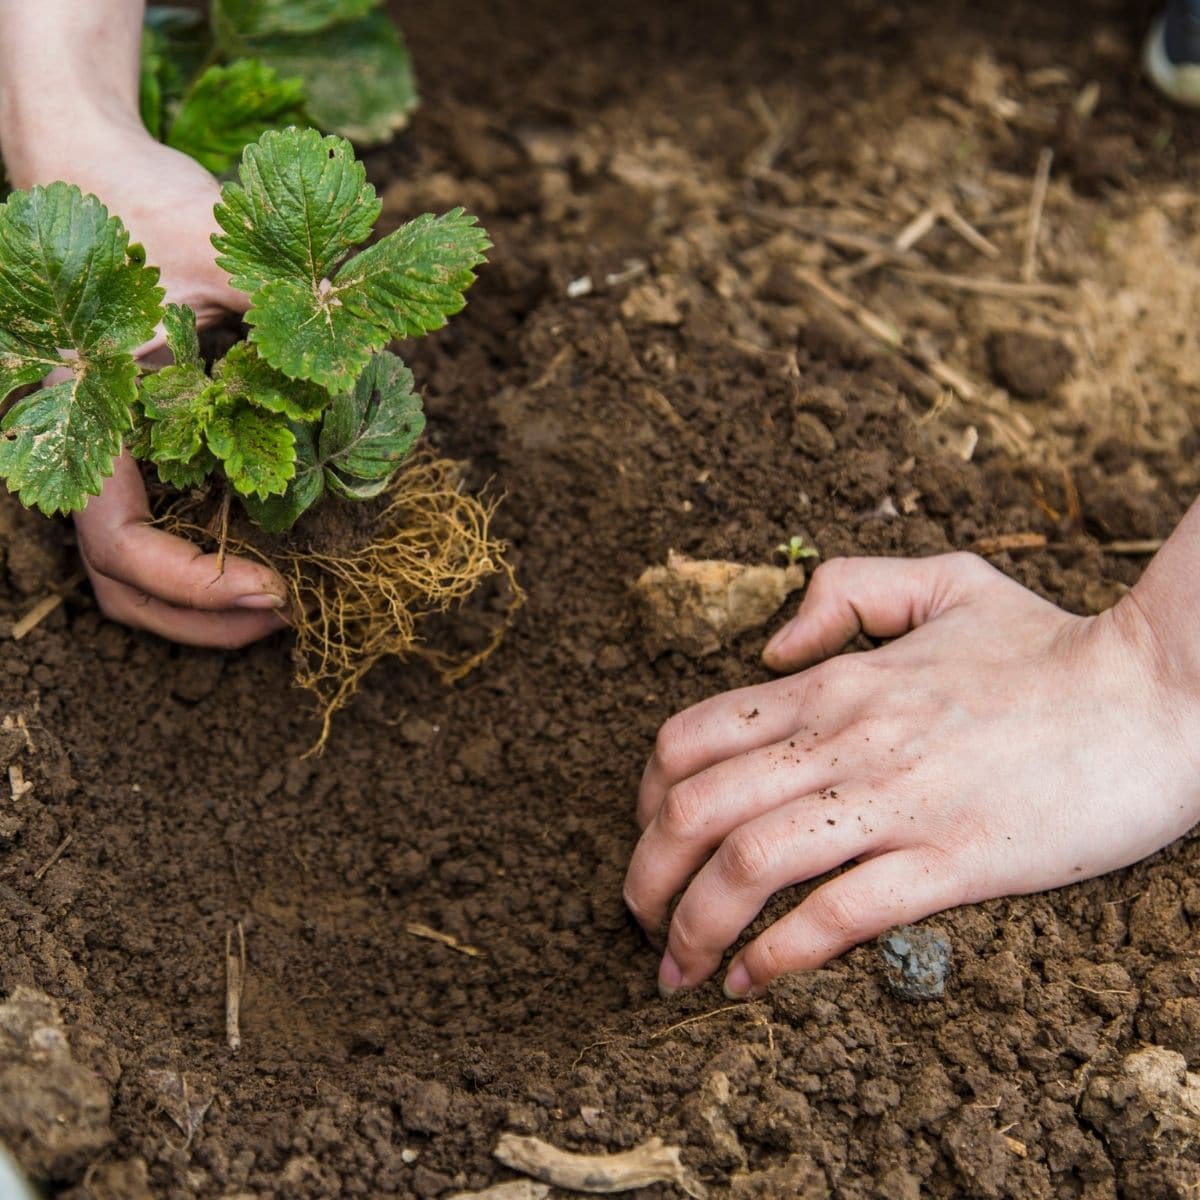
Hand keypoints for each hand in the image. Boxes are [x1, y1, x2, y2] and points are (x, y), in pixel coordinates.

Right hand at [10, 118, 288, 646]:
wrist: (90, 165)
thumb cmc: (141, 202)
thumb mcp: (220, 252)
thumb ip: (282, 314)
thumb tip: (365, 374)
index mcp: (84, 418)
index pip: (118, 543)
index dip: (193, 583)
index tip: (276, 590)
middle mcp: (80, 447)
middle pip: (119, 582)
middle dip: (201, 618)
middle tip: (289, 615)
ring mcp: (102, 451)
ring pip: (128, 569)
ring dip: (200, 603)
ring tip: (280, 602)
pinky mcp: (129, 443)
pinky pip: (152, 525)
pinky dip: (201, 558)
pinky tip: (261, 550)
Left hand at [624, 553, 1199, 997]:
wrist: (1158, 694)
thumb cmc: (1049, 643)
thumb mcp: (942, 581)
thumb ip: (845, 592)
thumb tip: (770, 649)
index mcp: (833, 682)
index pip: (690, 738)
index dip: (645, 797)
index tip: (647, 837)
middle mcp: (845, 739)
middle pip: (694, 810)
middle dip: (644, 875)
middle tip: (638, 920)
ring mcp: (896, 801)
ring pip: (748, 867)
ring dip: (693, 928)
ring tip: (676, 969)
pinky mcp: (954, 860)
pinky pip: (837, 917)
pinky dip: (776, 957)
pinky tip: (750, 983)